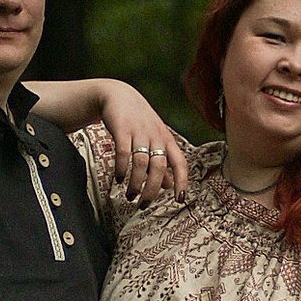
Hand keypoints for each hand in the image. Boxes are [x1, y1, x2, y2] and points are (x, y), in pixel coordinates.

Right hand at [92, 81, 188, 199]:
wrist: (118, 96)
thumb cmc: (139, 121)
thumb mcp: (155, 139)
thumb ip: (162, 163)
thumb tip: (168, 186)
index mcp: (167, 140)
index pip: (180, 163)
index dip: (182, 182)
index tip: (180, 199)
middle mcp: (156, 136)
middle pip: (159, 167)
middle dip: (152, 189)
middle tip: (143, 204)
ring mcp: (139, 132)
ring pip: (141, 163)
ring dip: (135, 183)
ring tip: (130, 195)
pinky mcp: (122, 129)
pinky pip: (123, 153)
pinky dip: (121, 169)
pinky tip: (118, 179)